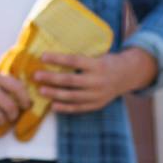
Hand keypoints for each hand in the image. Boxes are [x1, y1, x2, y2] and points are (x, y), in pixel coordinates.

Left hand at [34, 48, 155, 113]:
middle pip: (70, 80)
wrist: (126, 75)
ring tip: (41, 90)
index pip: (74, 61)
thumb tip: (54, 54)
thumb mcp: (97, 54)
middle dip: (52, 78)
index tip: (43, 57)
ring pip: (72, 96)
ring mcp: (97, 95)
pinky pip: (78, 108)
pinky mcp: (96, 105)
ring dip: (55, 94)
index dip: (58, 59)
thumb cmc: (106, 61)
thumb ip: (80, 57)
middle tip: (36, 76)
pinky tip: (53, 106)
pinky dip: (65, 108)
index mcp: (97, 64)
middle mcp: (97, 80)